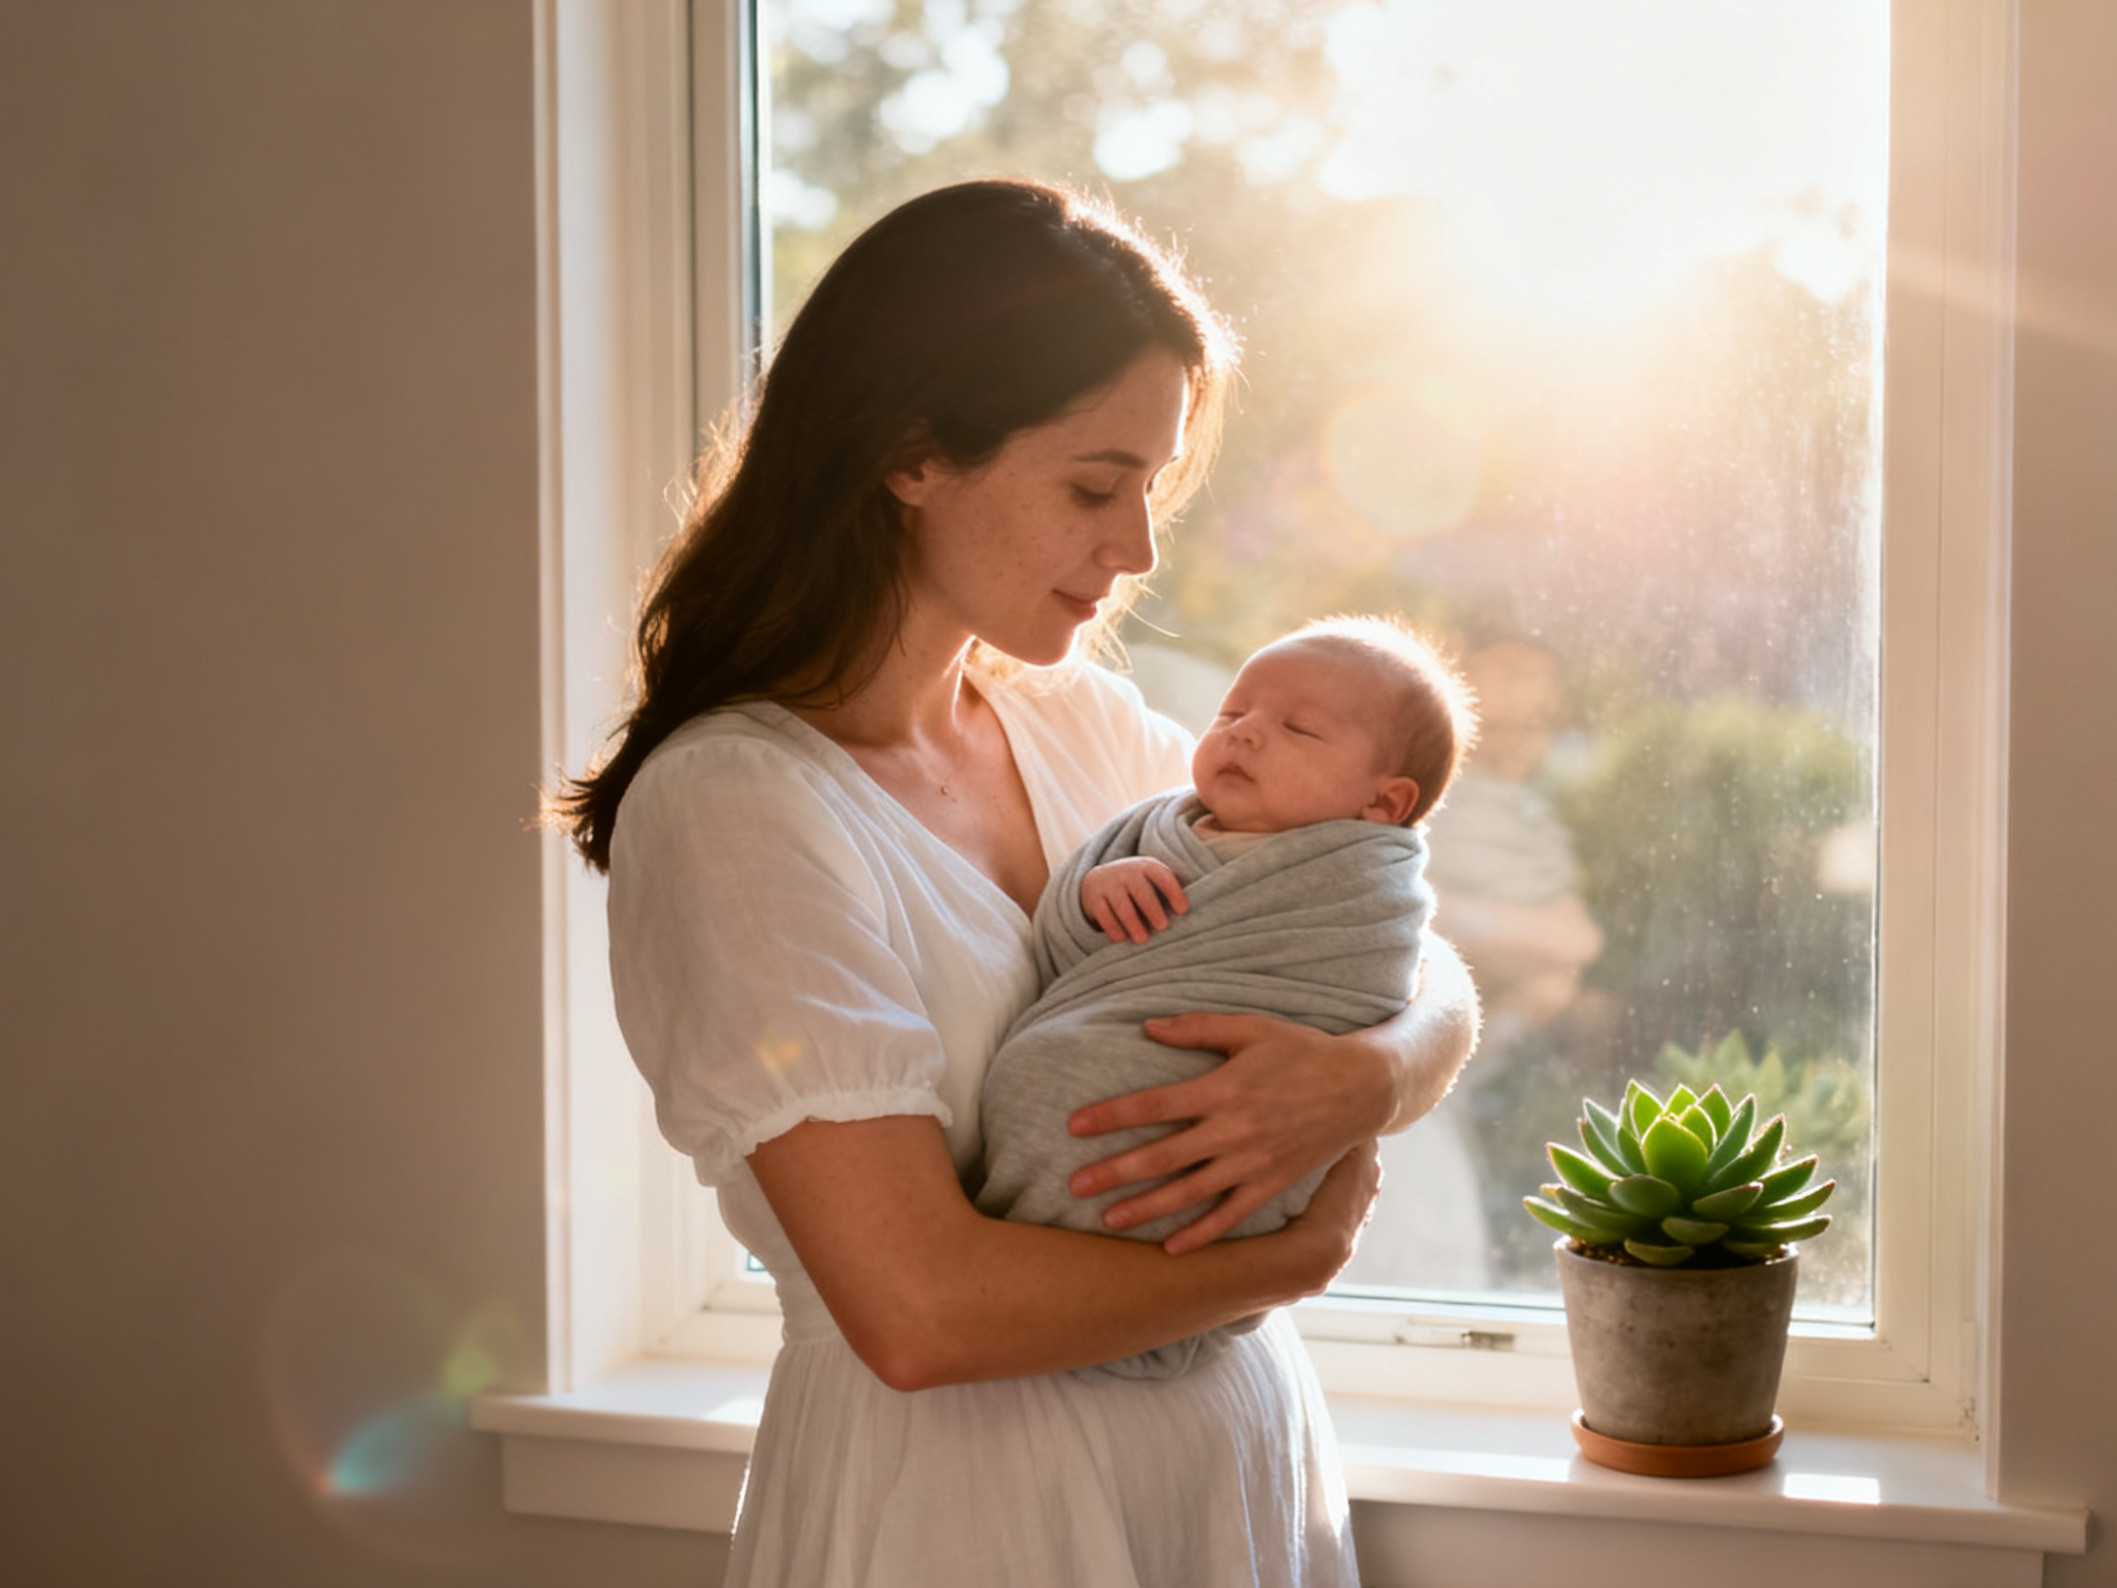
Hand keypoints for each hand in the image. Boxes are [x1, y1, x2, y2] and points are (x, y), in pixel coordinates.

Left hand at [1065, 1012, 1395, 1253]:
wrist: (1362, 1086)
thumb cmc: (1302, 1049)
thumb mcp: (1251, 1027)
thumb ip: (1197, 1027)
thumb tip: (1146, 1026)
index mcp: (1223, 1087)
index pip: (1154, 1104)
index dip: (1111, 1115)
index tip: (1074, 1125)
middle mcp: (1234, 1129)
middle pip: (1163, 1156)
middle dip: (1115, 1171)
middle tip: (1074, 1185)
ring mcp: (1254, 1161)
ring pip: (1190, 1192)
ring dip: (1147, 1208)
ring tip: (1108, 1220)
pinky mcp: (1273, 1183)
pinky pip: (1232, 1215)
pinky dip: (1202, 1234)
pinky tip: (1171, 1248)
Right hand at [1080, 857, 1189, 943]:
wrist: (1098, 881)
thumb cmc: (1137, 886)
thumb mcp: (1151, 880)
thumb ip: (1169, 890)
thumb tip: (1198, 913)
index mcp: (1147, 867)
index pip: (1162, 876)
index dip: (1174, 892)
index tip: (1183, 911)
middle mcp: (1127, 872)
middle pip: (1141, 890)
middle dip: (1152, 909)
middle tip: (1163, 927)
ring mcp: (1108, 885)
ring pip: (1121, 905)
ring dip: (1132, 923)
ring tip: (1142, 939)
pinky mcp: (1094, 899)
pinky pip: (1104, 914)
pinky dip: (1112, 927)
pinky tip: (1121, 938)